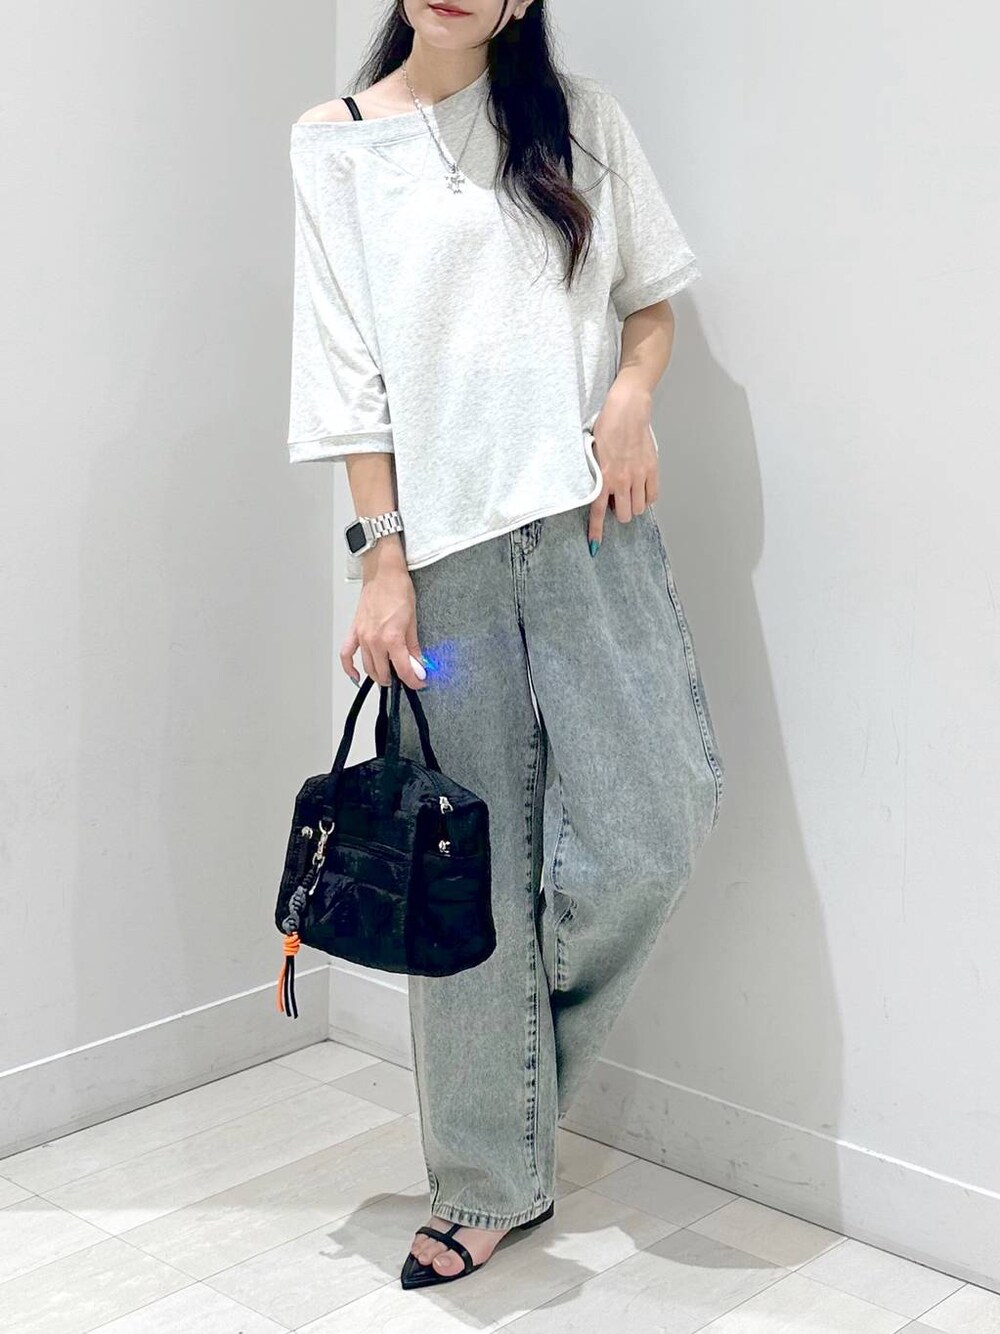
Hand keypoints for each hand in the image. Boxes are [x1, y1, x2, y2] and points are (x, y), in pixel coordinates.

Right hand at [339, 560, 426, 689]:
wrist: (383, 573)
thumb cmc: (399, 590)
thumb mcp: (413, 620)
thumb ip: (414, 647)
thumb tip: (419, 663)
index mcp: (392, 638)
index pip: (403, 670)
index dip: (414, 680)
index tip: (420, 682)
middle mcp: (375, 640)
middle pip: (384, 672)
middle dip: (397, 679)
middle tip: (407, 677)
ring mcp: (362, 636)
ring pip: (368, 667)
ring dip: (379, 676)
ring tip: (390, 676)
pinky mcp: (354, 631)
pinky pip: (347, 654)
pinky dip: (350, 668)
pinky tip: (356, 677)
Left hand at [587, 382, 658, 549]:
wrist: (627, 410)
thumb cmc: (607, 426)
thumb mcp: (592, 452)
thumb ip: (596, 474)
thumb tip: (597, 491)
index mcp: (604, 477)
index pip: (599, 512)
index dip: (597, 531)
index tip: (595, 546)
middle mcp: (622, 481)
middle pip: (625, 515)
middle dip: (621, 512)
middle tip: (617, 500)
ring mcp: (639, 476)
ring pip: (640, 508)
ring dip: (634, 505)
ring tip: (629, 492)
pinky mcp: (652, 469)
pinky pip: (653, 496)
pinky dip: (647, 497)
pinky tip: (641, 489)